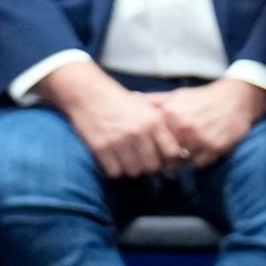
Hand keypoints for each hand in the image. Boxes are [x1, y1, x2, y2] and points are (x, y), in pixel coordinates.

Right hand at [46, 66, 187, 178]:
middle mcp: (139, 132)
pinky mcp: (102, 148)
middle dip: (148, 167)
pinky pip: (115, 172)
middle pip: (153, 167)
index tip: (162, 160)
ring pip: (134, 172)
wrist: (89, 94)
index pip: (172, 153)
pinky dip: (114, 169)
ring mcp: (120, 141)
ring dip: (131, 168)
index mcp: (153, 121)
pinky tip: (112, 158)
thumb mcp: (146, 108)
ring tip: (126, 158)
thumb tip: (176, 153)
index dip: (169, 161)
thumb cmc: (120, 102)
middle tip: (141, 160)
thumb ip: (161, 127)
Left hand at [161, 75, 265, 167]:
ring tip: (186, 153)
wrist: (235, 99)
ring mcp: (200, 138)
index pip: (153, 139)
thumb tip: (133, 98)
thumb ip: (154, 100)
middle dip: (166, 157)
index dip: (152, 146)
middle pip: (166, 153)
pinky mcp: (215, 148)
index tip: (153, 149)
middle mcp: (184, 126)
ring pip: (182, 161)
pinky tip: (200, 151)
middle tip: (168, 157)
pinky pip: (198, 164)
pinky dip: (198, 161)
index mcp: (171, 113)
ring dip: (182, 160)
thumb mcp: (177, 96)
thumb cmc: (202, 98)